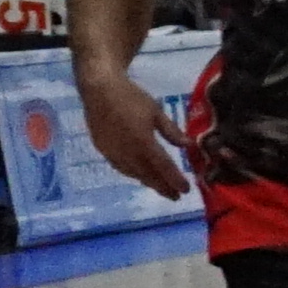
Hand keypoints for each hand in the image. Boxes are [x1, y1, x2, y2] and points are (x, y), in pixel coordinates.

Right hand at [78, 63, 188, 197]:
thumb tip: (187, 145)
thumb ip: (171, 131)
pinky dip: (133, 174)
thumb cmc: (130, 98)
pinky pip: (121, 168)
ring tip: (160, 188)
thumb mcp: (156, 111)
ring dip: (148, 182)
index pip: (163, 167)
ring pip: (134, 174)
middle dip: (163, 187)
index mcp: (143, 143)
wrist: (99, 90)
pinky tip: (139, 175)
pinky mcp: (103, 151)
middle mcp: (128, 153)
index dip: (175, 180)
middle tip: (175, 196)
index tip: (186, 190)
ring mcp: (113, 153)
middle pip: (148, 175)